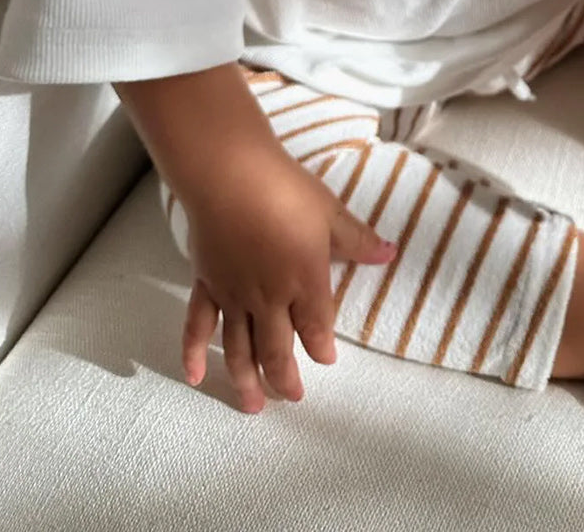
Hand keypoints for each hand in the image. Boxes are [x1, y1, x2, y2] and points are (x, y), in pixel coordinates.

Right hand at [180, 152, 396, 410]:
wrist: (229, 176)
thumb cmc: (284, 189)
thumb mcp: (330, 212)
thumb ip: (357, 239)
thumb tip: (390, 254)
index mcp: (305, 282)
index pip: (317, 328)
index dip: (321, 348)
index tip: (325, 359)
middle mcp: (269, 299)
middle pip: (277, 351)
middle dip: (285, 379)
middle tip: (292, 397)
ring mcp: (234, 295)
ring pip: (239, 350)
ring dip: (246, 381)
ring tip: (254, 406)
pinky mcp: (206, 284)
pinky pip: (198, 326)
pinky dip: (193, 354)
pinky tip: (195, 377)